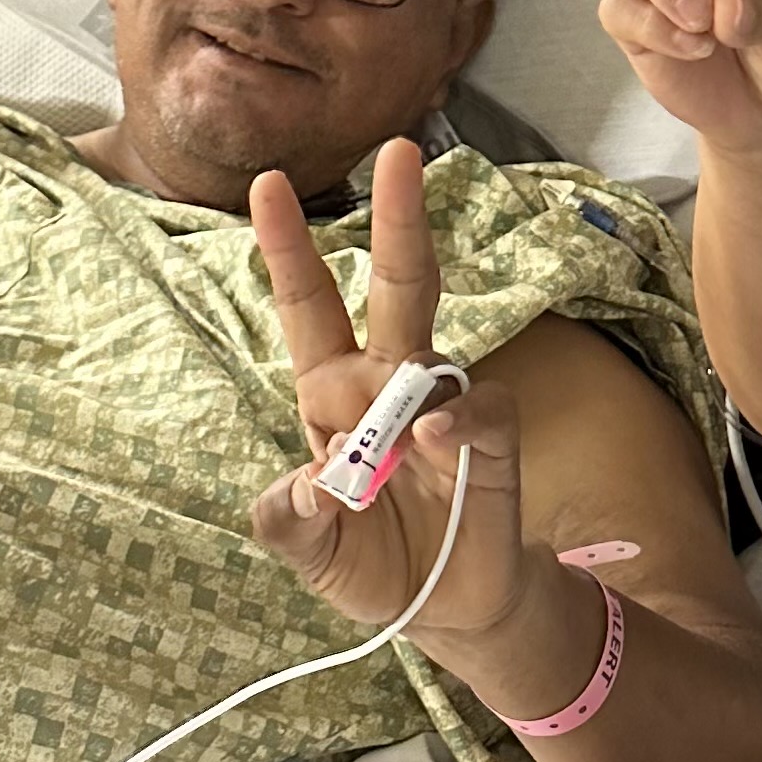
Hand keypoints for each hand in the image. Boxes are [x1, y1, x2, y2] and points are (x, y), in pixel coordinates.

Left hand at [247, 140, 530, 648]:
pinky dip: (457, 419)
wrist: (445, 609)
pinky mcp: (493, 438)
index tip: (268, 185)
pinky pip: (480, 408)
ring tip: (397, 444)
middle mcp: (391, 383)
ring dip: (406, 384)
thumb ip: (288, 519)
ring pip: (433, 353)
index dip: (289, 250)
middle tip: (398, 152)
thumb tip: (307, 482)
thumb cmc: (372, 560)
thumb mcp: (308, 549)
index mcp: (333, 394)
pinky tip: (435, 438)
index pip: (310, 308)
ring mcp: (445, 406)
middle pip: (397, 284)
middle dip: (397, 217)